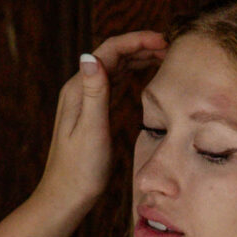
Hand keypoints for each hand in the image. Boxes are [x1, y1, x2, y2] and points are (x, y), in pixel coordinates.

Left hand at [33, 31, 167, 223]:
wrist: (66, 196)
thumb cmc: (79, 170)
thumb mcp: (91, 130)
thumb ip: (94, 92)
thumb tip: (89, 55)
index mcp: (79, 89)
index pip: (109, 51)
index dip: (137, 41)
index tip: (164, 40)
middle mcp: (80, 89)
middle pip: (113, 55)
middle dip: (140, 46)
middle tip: (170, 46)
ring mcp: (86, 100)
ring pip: (115, 67)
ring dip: (138, 57)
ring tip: (164, 55)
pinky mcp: (93, 111)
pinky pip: (114, 83)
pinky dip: (132, 74)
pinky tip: (145, 74)